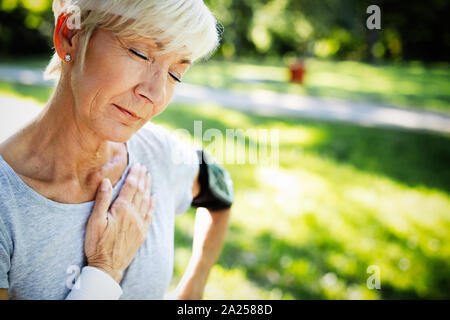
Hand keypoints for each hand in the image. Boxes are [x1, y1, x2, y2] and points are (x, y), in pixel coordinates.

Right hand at [84, 163, 154, 282]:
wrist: (107, 266)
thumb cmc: (97, 244)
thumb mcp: (94, 221)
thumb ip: (102, 200)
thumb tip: (106, 181)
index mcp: (122, 209)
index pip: (130, 187)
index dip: (134, 175)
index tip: (137, 165)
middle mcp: (134, 215)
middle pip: (140, 191)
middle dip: (142, 178)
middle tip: (143, 167)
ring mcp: (140, 224)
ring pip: (146, 201)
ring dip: (148, 187)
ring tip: (149, 177)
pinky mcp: (142, 233)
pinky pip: (150, 215)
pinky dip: (152, 204)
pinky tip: (154, 197)